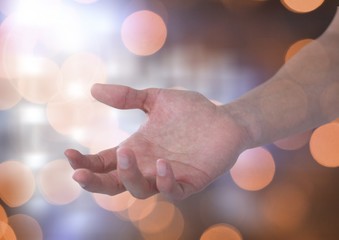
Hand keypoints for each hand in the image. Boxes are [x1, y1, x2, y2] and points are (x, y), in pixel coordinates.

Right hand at [65, 84, 248, 199]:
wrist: (225, 119)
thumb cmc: (192, 111)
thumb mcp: (156, 99)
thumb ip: (128, 97)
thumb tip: (93, 89)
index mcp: (137, 150)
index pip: (104, 163)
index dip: (85, 163)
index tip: (69, 153)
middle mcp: (147, 166)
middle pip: (114, 184)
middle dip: (94, 182)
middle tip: (79, 173)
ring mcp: (167, 176)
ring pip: (139, 190)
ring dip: (128, 176)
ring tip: (126, 151)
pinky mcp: (190, 182)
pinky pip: (173, 190)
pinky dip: (164, 180)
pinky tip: (161, 163)